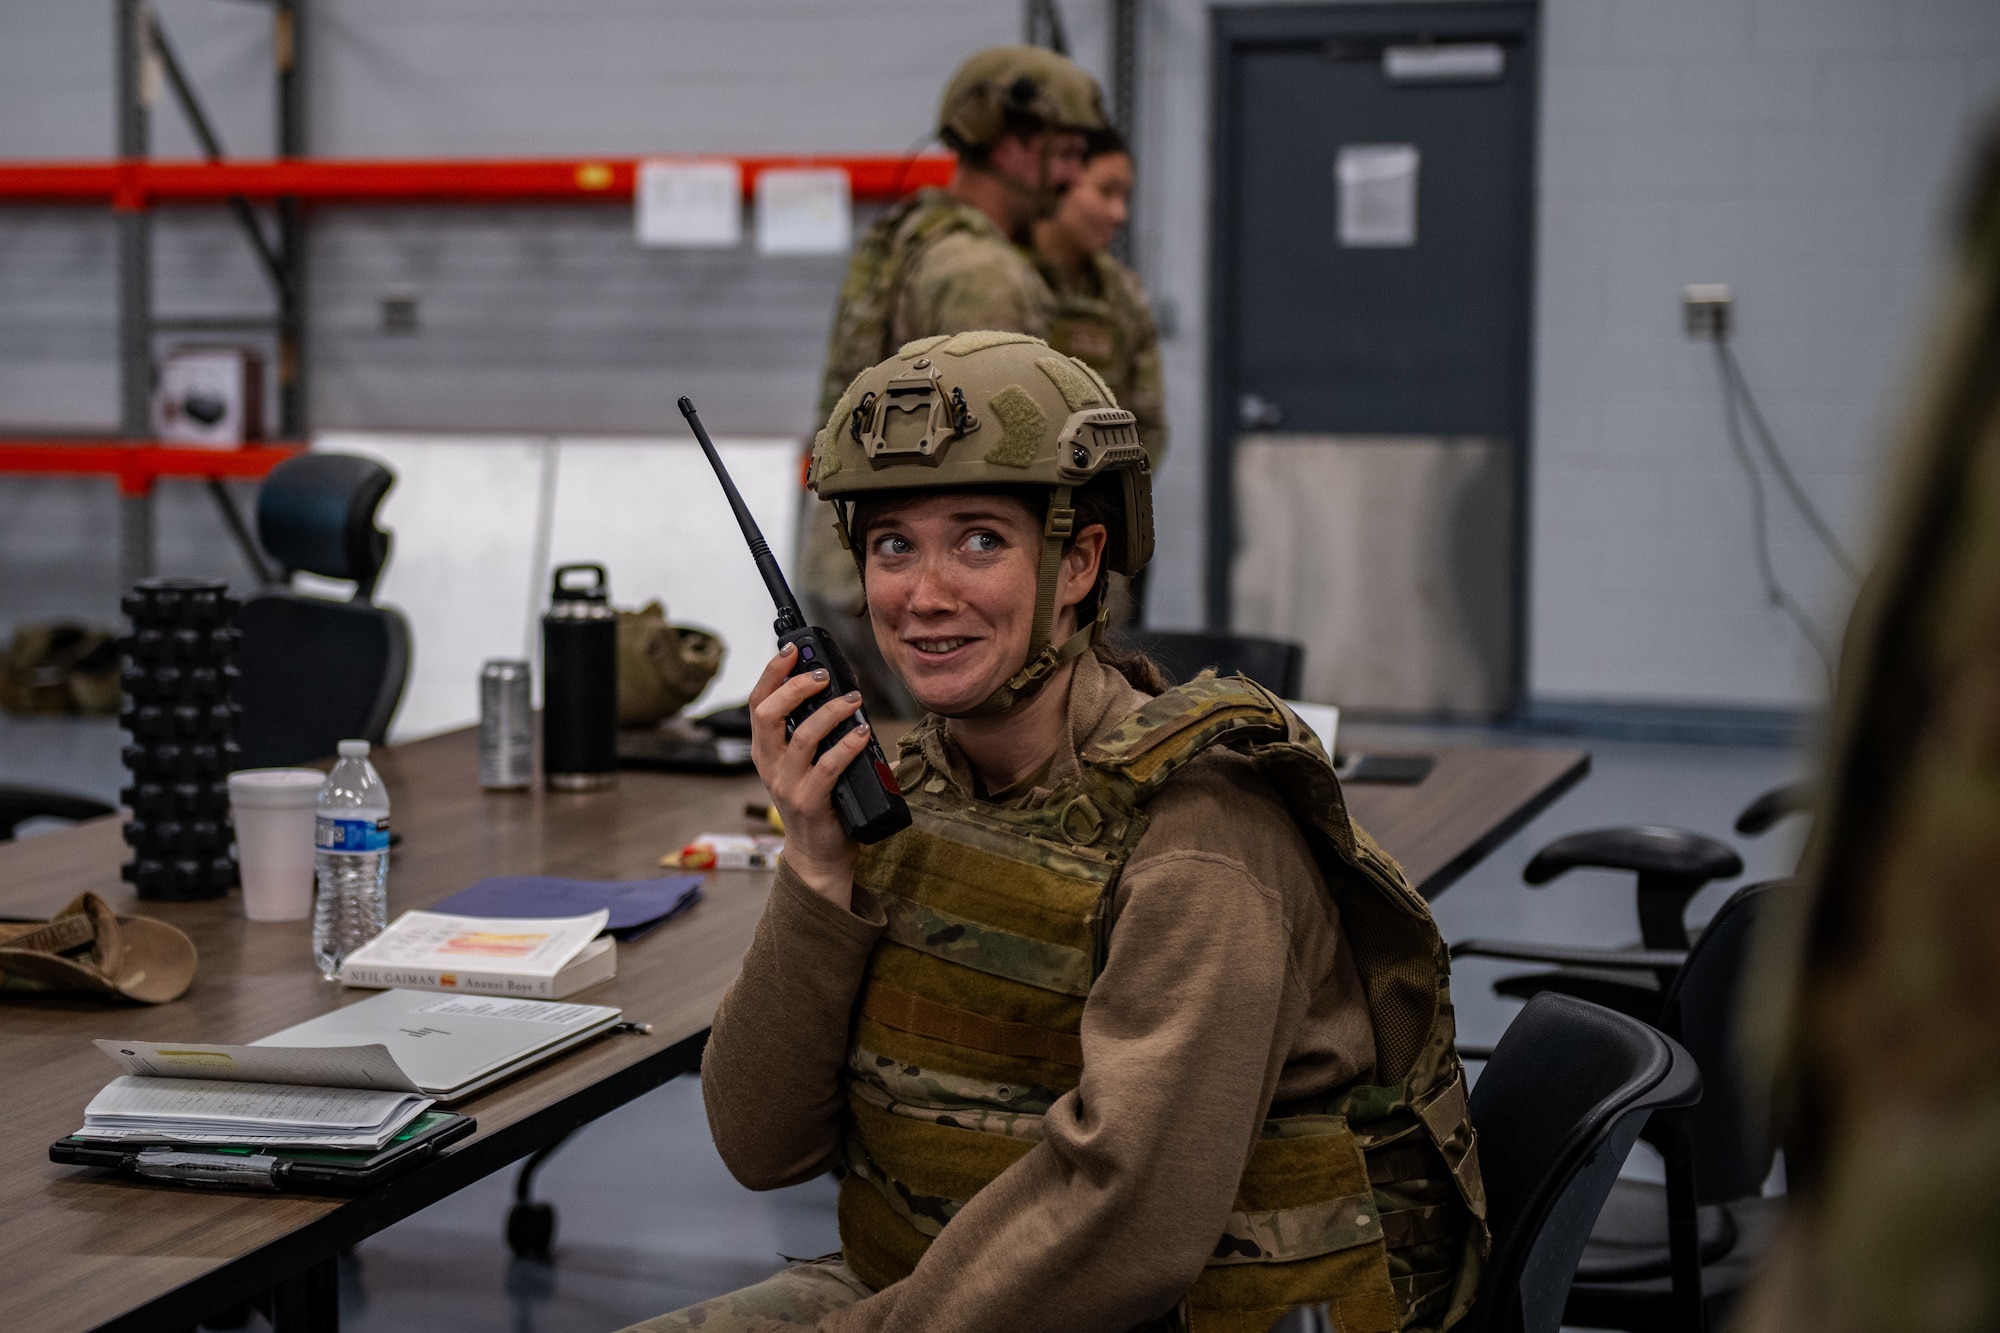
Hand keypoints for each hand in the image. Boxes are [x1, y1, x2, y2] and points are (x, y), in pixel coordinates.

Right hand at [748, 643, 867, 907]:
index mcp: (766, 751)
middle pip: (768, 715)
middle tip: (823, 675)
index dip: (771, 674)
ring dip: (829, 713)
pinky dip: (847, 746)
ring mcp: (787, 785)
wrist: (819, 856)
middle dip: (794, 687)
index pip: (758, 704)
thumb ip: (817, 733)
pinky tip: (863, 734)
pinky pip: (828, 767)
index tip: (791, 651)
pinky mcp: (809, 802)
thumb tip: (842, 694)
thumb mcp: (810, 762)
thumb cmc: (821, 801)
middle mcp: (770, 765)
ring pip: (801, 738)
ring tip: (853, 700)